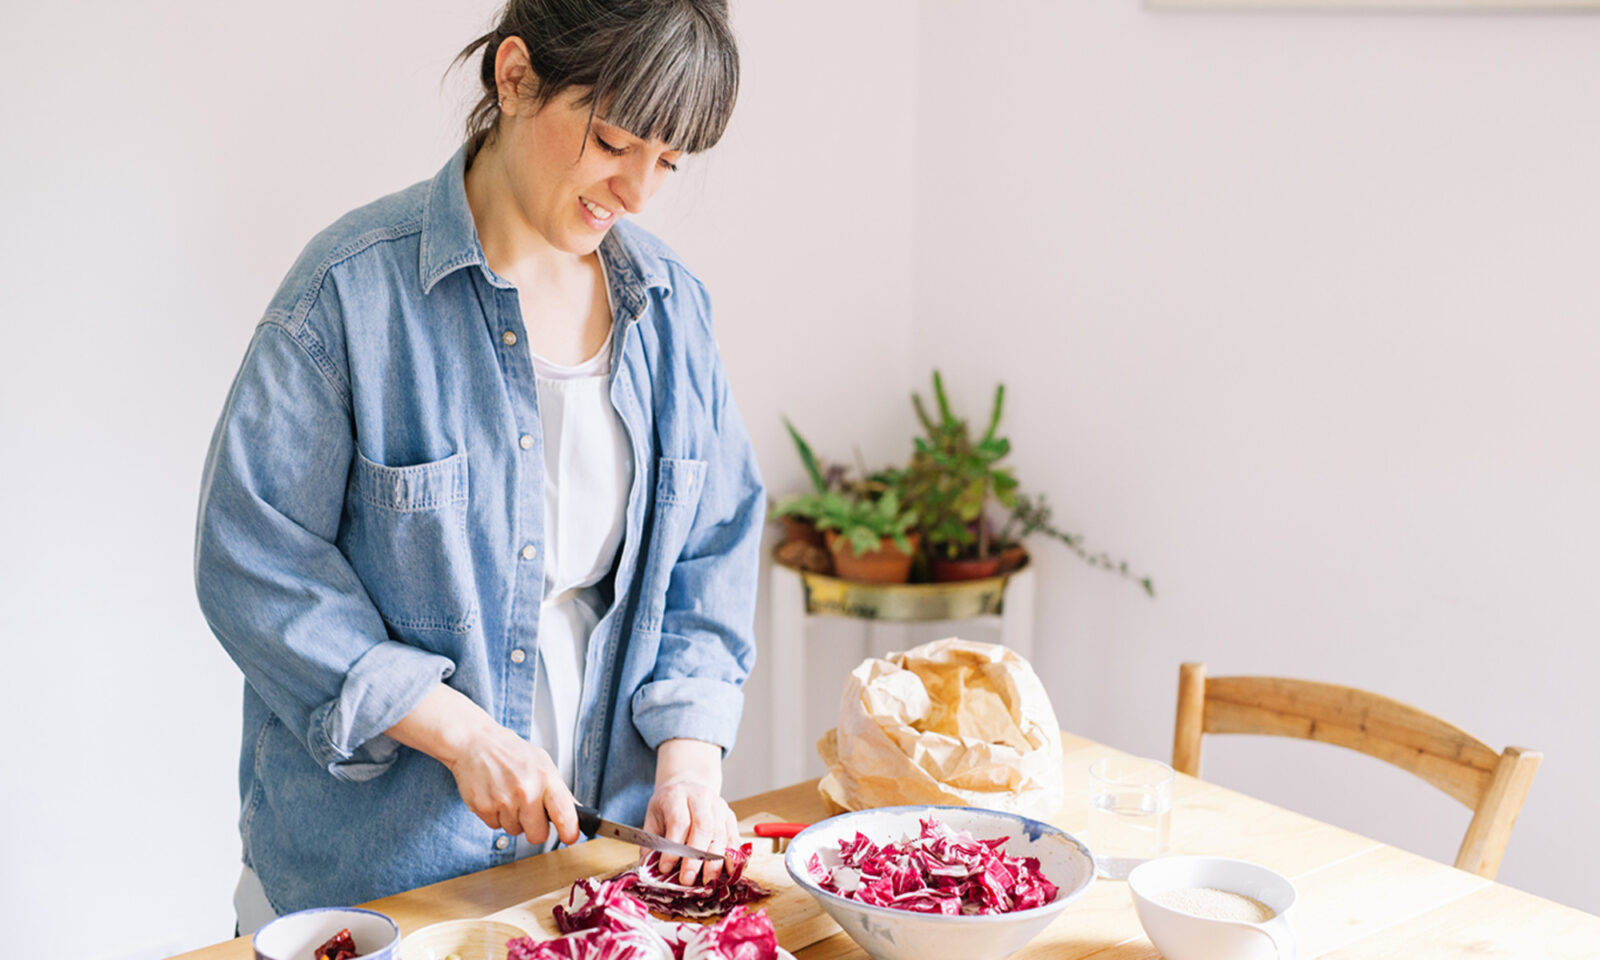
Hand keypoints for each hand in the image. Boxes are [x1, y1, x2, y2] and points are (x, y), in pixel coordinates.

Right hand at [446, 721, 579, 846]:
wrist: (476, 743)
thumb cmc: (512, 753)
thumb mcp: (543, 763)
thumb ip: (559, 790)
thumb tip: (576, 812)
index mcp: (546, 778)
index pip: (564, 815)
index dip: (569, 832)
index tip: (570, 837)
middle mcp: (525, 791)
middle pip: (538, 835)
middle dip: (536, 829)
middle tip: (531, 813)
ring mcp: (503, 800)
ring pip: (514, 831)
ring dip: (513, 820)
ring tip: (508, 796)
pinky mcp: (483, 807)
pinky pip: (495, 827)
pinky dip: (496, 816)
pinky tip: (495, 796)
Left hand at [643, 738, 739, 884]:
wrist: (687, 786)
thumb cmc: (668, 807)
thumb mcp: (653, 819)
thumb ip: (651, 844)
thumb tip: (649, 869)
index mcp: (677, 796)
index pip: (679, 822)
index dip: (674, 847)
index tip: (665, 868)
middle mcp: (701, 798)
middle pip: (703, 827)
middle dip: (696, 857)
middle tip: (688, 879)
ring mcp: (719, 806)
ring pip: (721, 834)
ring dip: (715, 861)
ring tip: (706, 880)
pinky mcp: (730, 816)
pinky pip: (733, 838)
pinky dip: (731, 857)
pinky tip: (725, 872)